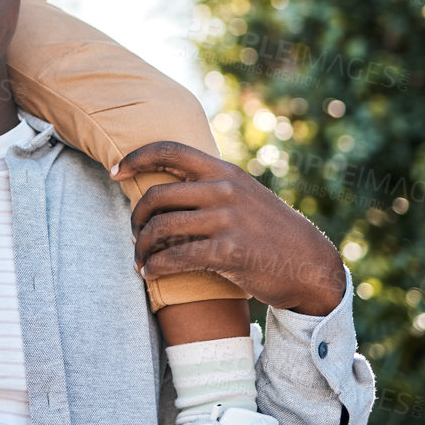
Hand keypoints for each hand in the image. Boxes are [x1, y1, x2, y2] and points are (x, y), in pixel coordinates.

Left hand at [114, 142, 346, 316]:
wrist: (309, 264)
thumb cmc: (269, 231)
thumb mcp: (245, 195)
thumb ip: (212, 185)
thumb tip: (167, 184)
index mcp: (224, 171)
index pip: (169, 150)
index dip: (136, 158)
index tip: (115, 172)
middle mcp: (223, 190)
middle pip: (157, 196)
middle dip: (137, 217)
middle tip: (134, 234)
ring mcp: (226, 220)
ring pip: (161, 228)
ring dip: (142, 247)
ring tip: (140, 259)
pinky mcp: (228, 252)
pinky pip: (175, 257)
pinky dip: (154, 267)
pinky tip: (149, 274)